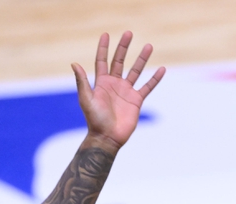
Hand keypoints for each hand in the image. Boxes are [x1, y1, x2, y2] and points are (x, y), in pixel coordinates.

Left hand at [73, 32, 164, 149]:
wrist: (107, 138)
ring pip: (136, 71)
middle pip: (120, 61)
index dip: (104, 48)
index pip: (102, 61)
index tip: (106, 35)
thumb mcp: (86, 99)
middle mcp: (114, 84)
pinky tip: (161, 69)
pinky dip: (155, 79)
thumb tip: (74, 64)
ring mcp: (126, 91)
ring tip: (149, 46)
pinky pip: (147, 87)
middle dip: (124, 47)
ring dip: (142, 59)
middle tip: (129, 33)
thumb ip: (82, 81)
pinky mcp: (136, 100)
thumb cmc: (95, 120)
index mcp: (101, 83)